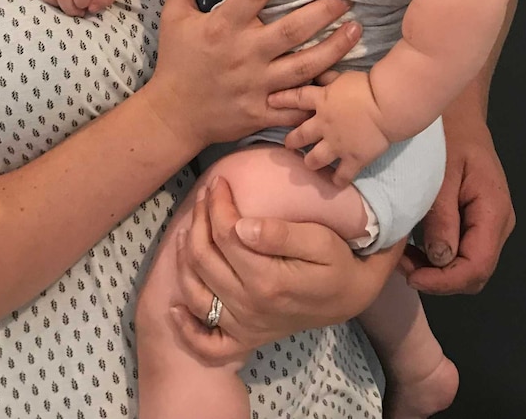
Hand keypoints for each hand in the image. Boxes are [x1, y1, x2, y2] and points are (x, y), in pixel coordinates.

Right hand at [145, 0, 361, 150]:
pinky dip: (321, 95)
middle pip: (291, 30)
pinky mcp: (264, 111)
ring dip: (334, 48)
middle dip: (322, 12)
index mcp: (222, 27)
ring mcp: (257, 86)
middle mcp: (244, 54)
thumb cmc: (177, 61)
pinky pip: (299, 104)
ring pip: (304, 67)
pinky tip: (344, 80)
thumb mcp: (174, 15)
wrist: (173, 115)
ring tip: (357, 29)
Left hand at [169, 176, 402, 360]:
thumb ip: (280, 234)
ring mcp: (244, 326)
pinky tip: (175, 306)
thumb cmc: (336, 262)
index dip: (218, 204)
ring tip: (189, 227)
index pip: (226, 235)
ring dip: (184, 257)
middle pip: (205, 258)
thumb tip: (241, 226)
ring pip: (196, 291)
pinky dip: (185, 328)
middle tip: (205, 194)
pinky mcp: (244, 339)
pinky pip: (206, 342)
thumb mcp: (320, 241)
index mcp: (268, 280)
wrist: (350, 297)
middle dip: (199, 219)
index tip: (218, 182)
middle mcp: (249, 307)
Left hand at [270, 72, 390, 185]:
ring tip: (309, 164)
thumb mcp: (342, 76)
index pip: (295, 98)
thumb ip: (327, 78)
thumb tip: (315, 72)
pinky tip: (335, 182)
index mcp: (320, 100)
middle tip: (287, 143)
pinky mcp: (353, 159)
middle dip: (291, 140)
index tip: (269, 102)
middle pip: (300, 135)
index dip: (281, 100)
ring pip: (315, 159)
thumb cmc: (366, 85)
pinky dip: (337, 180)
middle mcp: (323, 125)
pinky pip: (342, 175)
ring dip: (310, 162)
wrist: (386, 104)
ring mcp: (336, 145)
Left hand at [399, 99, 514, 293]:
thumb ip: (441, 217)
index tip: (412, 277)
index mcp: (493, 211)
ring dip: (436, 271)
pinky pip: (462, 249)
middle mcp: (498, 223)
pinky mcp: (477, 220)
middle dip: (439, 279)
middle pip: (475, 272)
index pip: (477, 265)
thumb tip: (440, 260)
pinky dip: (438, 257)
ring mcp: (489, 223)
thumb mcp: (441, 174)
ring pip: (468, 265)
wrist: (458, 111)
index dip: (446, 281)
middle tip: (401, 266)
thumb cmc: (449, 135)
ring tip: (403, 257)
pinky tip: (413, 246)